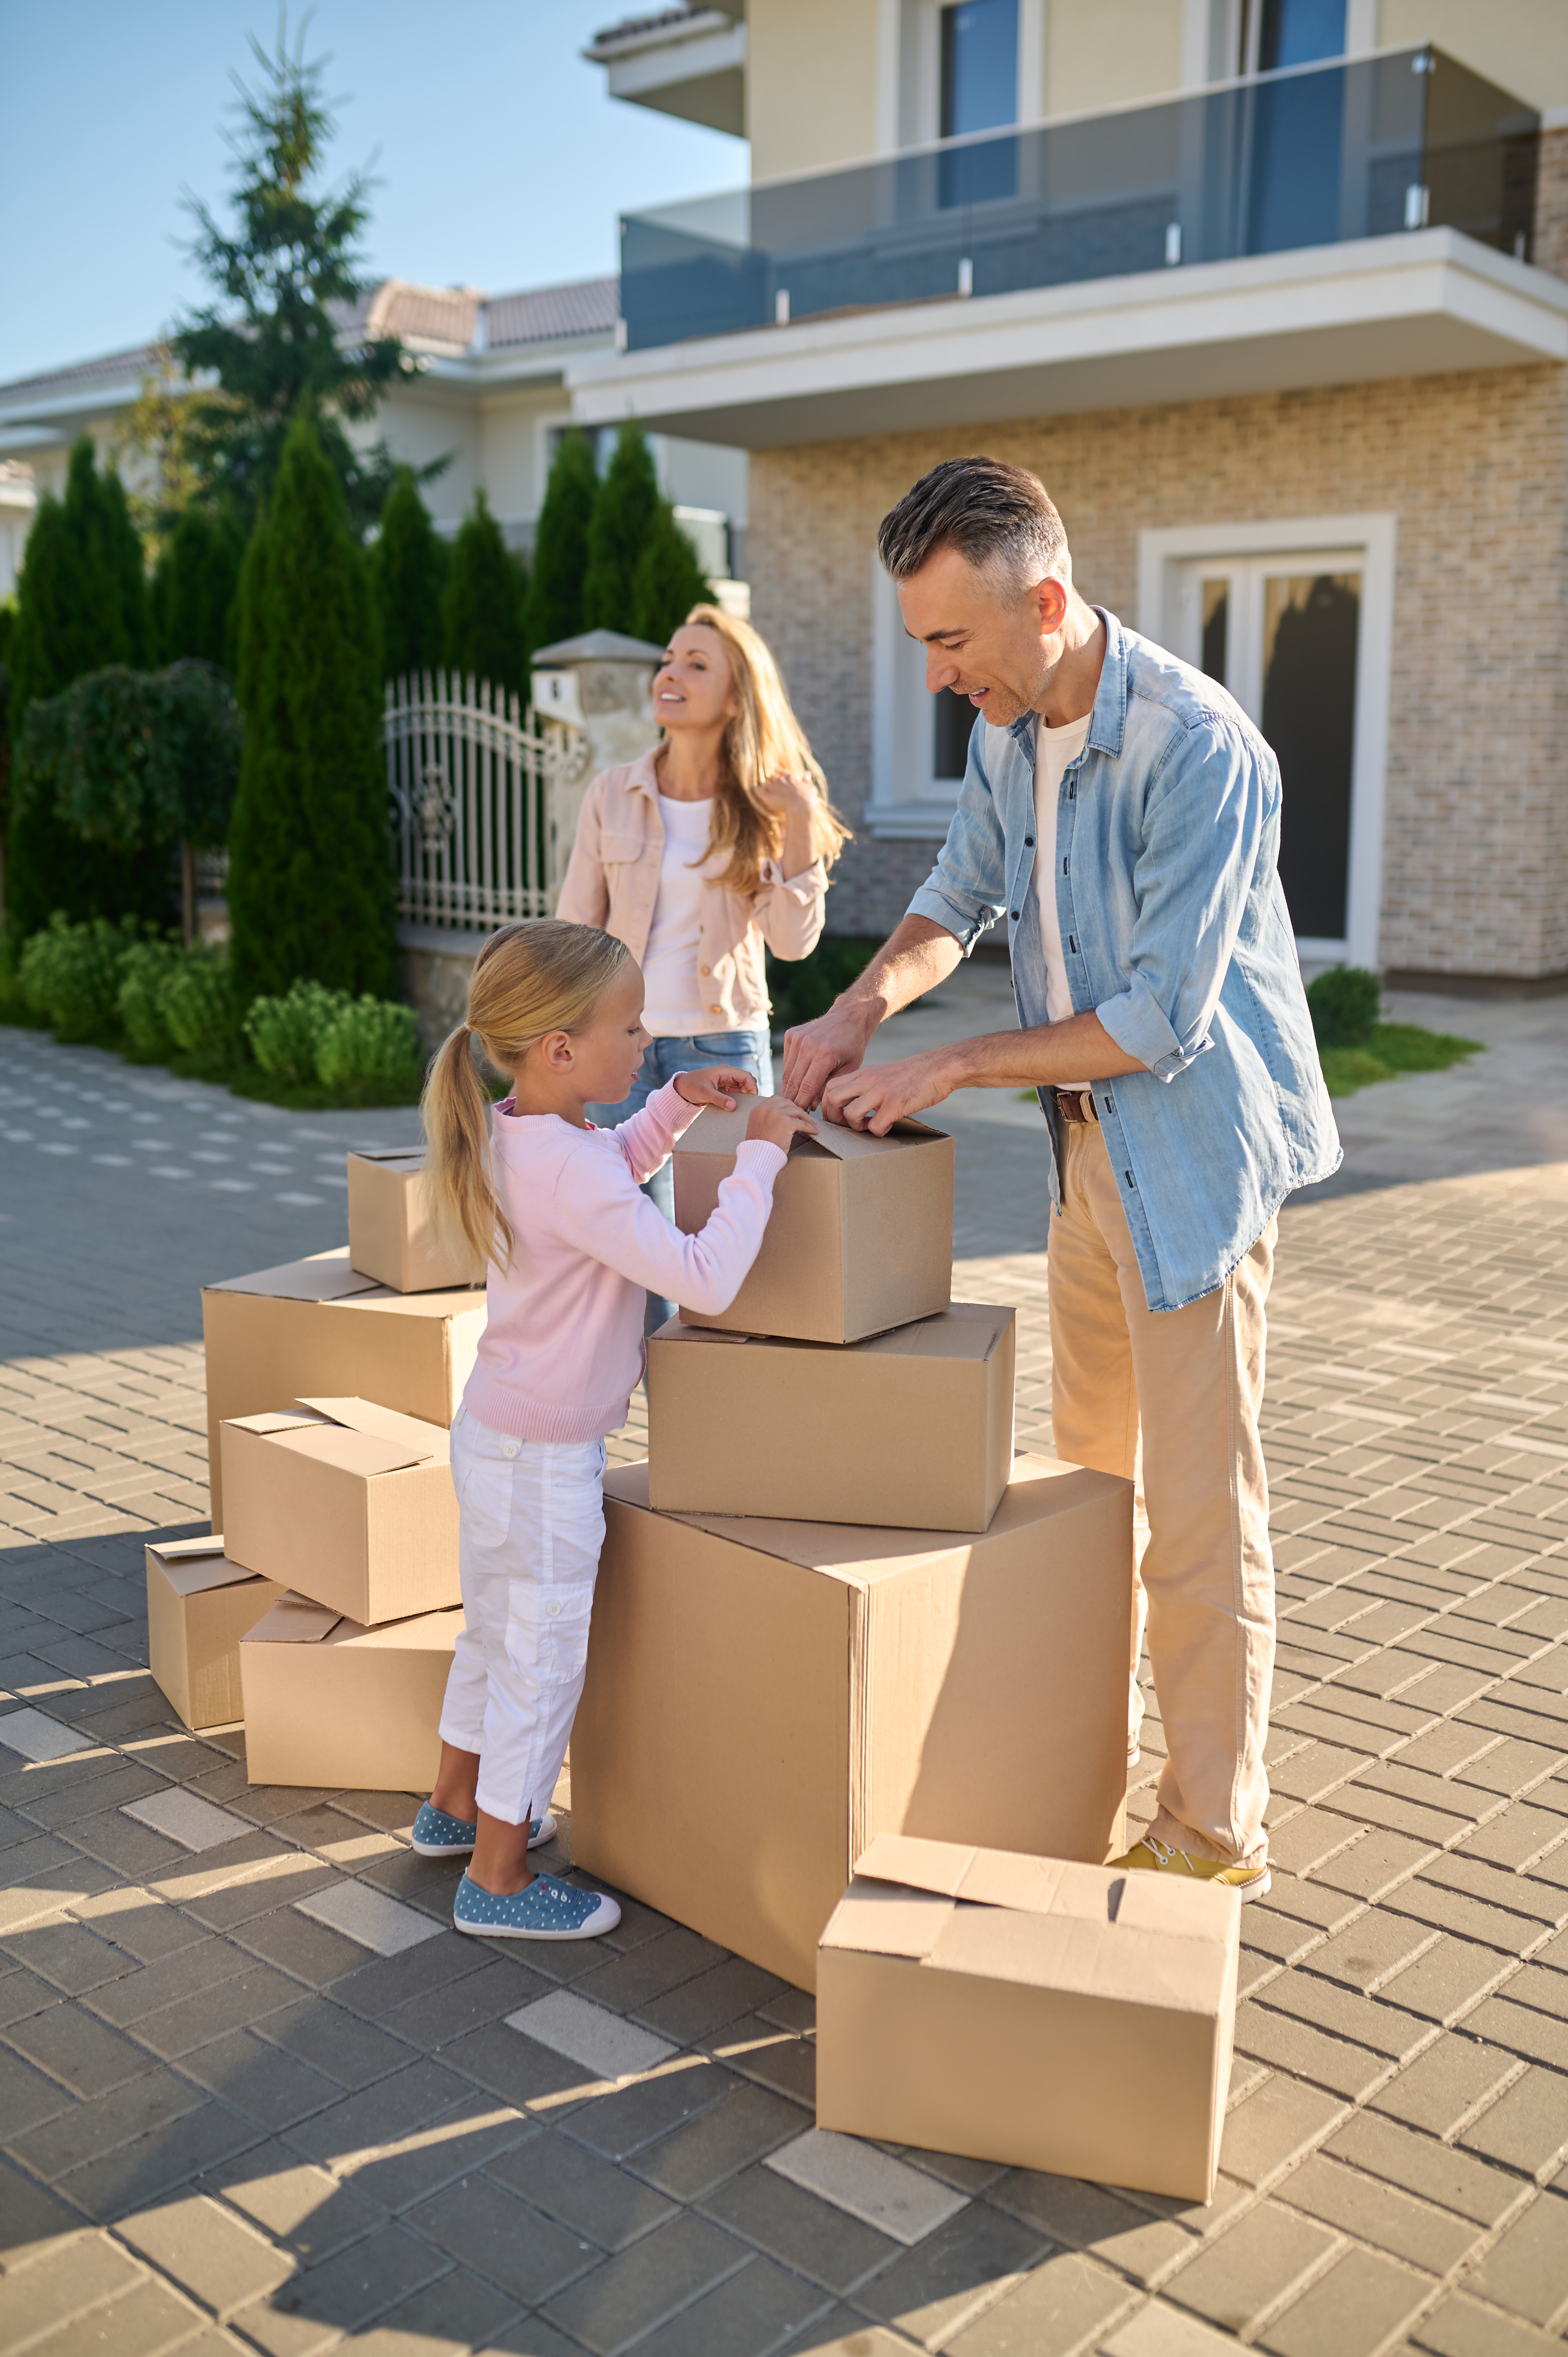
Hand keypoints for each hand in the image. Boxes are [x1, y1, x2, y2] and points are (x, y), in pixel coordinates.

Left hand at [673, 1065, 759, 1110]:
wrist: (680, 1089)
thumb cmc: (691, 1086)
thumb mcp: (704, 1092)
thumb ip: (719, 1099)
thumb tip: (733, 1107)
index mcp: (725, 1071)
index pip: (746, 1076)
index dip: (752, 1086)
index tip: (752, 1099)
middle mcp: (727, 1075)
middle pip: (746, 1082)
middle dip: (749, 1092)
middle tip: (748, 1105)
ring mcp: (725, 1082)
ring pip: (742, 1088)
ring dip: (743, 1097)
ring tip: (742, 1108)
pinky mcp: (723, 1090)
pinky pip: (735, 1094)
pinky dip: (737, 1100)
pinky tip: (735, 1108)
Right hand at [746, 1097, 817, 1150]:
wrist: (758, 1156)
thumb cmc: (759, 1146)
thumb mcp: (758, 1127)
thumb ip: (767, 1118)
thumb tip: (783, 1115)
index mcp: (758, 1109)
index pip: (776, 1099)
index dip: (787, 1105)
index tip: (793, 1112)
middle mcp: (766, 1108)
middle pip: (788, 1103)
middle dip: (797, 1111)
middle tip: (804, 1118)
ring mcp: (776, 1113)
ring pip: (797, 1111)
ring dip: (806, 1119)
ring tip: (811, 1125)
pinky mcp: (786, 1122)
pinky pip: (802, 1123)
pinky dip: (809, 1127)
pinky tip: (813, 1130)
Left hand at [752, 771, 814, 818]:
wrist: (800, 806)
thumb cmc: (807, 798)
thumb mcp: (810, 788)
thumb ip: (807, 780)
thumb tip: (807, 773)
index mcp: (791, 778)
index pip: (783, 772)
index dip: (779, 771)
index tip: (775, 769)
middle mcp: (781, 780)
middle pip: (773, 776)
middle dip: (772, 780)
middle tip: (771, 784)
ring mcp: (773, 787)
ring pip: (766, 782)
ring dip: (766, 785)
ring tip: (766, 789)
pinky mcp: (766, 795)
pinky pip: (758, 790)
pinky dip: (758, 790)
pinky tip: (758, 790)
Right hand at [780, 999, 879, 1108]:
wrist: (849, 1016)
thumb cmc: (852, 1046)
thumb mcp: (849, 1069)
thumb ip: (830, 1087)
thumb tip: (811, 1105)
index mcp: (824, 1054)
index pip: (807, 1087)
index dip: (802, 1104)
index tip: (799, 1117)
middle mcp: (807, 1044)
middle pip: (794, 1081)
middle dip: (791, 1100)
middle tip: (791, 1114)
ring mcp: (797, 1038)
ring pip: (788, 1072)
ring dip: (788, 1089)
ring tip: (790, 1103)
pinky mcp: (791, 1034)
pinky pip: (787, 1061)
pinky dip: (789, 1074)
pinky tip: (793, 1085)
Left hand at [821, 1049, 955, 1134]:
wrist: (939, 1068)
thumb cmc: (913, 1074)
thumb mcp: (883, 1073)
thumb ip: (866, 1084)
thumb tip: (852, 1103)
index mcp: (864, 1073)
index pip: (829, 1086)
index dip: (826, 1105)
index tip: (836, 1116)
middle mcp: (868, 1080)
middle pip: (832, 1099)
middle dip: (834, 1118)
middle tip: (847, 1126)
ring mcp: (881, 1092)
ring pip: (850, 1114)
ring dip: (856, 1127)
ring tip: (869, 1126)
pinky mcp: (896, 1104)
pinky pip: (876, 1126)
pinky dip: (879, 1132)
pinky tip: (888, 1126)